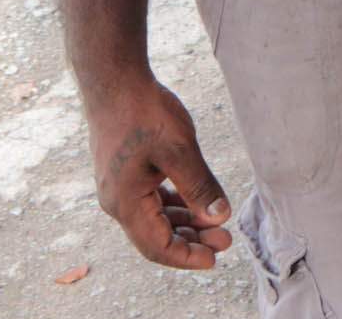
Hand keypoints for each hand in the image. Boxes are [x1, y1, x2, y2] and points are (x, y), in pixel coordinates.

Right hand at [86, 76, 233, 269]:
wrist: (115, 82)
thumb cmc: (144, 112)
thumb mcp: (179, 149)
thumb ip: (199, 186)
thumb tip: (219, 218)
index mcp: (125, 203)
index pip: (157, 246)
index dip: (186, 257)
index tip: (215, 259)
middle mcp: (117, 202)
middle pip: (156, 236)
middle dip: (191, 241)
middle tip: (226, 240)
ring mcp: (119, 188)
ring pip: (154, 219)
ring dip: (184, 224)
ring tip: (216, 225)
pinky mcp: (126, 174)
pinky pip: (151, 202)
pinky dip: (174, 207)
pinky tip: (195, 205)